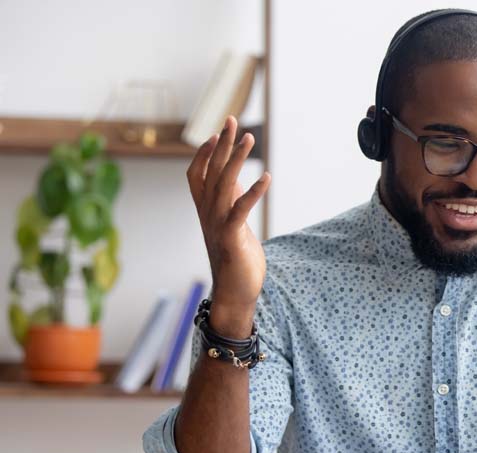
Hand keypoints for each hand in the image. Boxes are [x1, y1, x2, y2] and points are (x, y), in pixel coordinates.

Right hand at [186, 116, 270, 336]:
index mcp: (206, 211)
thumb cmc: (236, 259)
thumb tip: (236, 178)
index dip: (205, 153)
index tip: (217, 132)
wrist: (235, 294)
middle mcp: (208, 214)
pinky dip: (253, 192)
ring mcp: (218, 225)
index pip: (198, 174)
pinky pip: (240, 210)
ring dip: (236, 159)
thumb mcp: (233, 225)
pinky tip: (266, 177)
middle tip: (232, 120)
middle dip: (222, 145)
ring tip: (249, 138)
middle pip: (212, 172)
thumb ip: (231, 202)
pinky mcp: (232, 237)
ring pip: (223, 184)